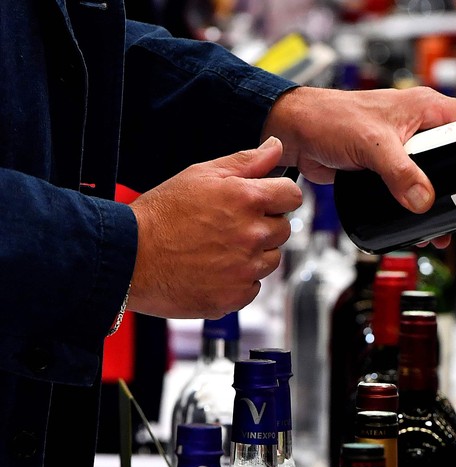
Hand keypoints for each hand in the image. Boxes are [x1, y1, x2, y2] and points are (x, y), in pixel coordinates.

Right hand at [128, 136, 301, 318]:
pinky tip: (213, 270)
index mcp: (247, 199)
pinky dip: (238, 280)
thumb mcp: (201, 175)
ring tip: (217, 248)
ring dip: (254, 254)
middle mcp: (252, 235)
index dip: (279, 196)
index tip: (266, 201)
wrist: (128, 256)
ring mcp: (245, 268)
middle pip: (283, 229)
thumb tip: (276, 147)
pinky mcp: (235, 296)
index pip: (292, 196)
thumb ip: (246, 162)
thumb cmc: (160, 214)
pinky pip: (253, 286)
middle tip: (229, 226)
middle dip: (264, 225)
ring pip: (271, 260)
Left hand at [263, 85, 455, 213]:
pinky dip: (422, 211)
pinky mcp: (390, 169)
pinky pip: (415, 190)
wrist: (294, 134)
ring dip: (445, 207)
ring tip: (449, 232)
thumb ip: (400, 173)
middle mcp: (421, 127)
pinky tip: (422, 231)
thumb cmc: (329, 119)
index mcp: (426, 109)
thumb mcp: (372, 145)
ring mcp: (406, 149)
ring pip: (439, 180)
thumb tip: (423, 202)